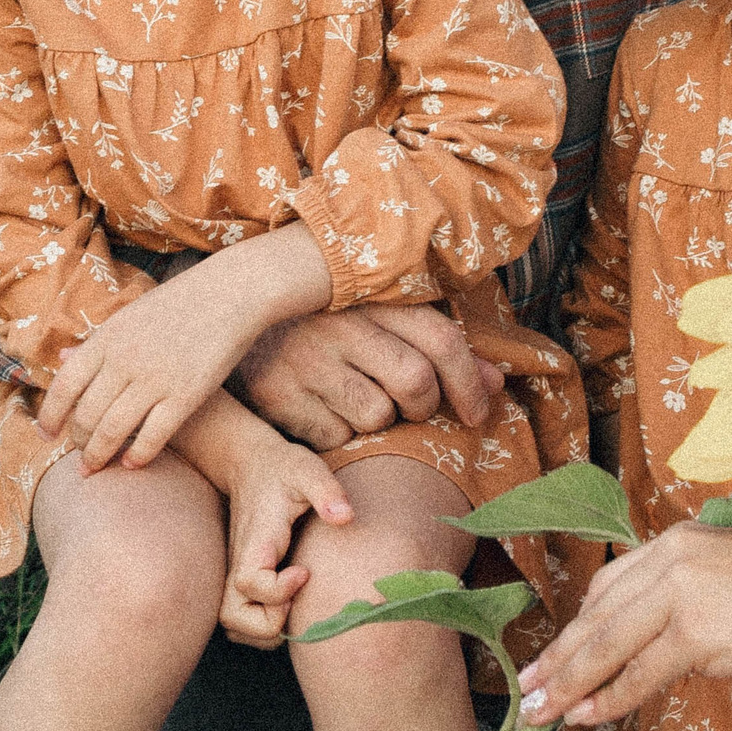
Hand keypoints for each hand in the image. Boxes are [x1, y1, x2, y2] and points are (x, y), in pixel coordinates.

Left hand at [40, 225, 331, 471]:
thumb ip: (98, 342)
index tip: (46, 435)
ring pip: (112, 431)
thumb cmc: (180, 302)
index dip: (49, 417)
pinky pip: (153, 436)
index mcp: (107, 338)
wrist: (232, 291)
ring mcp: (155, 379)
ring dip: (99, 456)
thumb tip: (62, 358)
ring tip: (95, 467)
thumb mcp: (130, 314)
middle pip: (85, 415)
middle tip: (77, 455)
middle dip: (76, 442)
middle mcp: (125, 360)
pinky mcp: (186, 395)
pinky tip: (133, 463)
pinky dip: (139, 455)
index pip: (63, 387)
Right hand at [220, 440, 353, 649]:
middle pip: (232, 616)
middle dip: (267, 622)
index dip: (279, 589)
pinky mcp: (241, 578)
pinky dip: (261, 626)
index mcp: (255, 542)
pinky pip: (240, 620)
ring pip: (234, 624)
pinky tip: (289, 604)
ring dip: (264, 629)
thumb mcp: (308, 470)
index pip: (250, 583)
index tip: (305, 571)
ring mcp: (236, 573)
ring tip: (296, 605)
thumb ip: (327, 491)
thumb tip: (345, 517)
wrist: (251, 463)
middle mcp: (239, 563)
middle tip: (298, 598)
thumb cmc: (283, 468)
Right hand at [233, 305, 506, 448]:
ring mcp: (305, 359)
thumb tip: (496, 381)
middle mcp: (338, 323)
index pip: (440, 339)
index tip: (479, 411)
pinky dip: (342, 434)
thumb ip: (438, 345)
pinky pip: (335, 435)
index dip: (469, 382)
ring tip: (360, 398)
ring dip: (382, 420)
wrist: (235, 319)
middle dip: (427, 407)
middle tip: (416, 407)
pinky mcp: (275, 393)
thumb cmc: (330, 321)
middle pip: (414, 382)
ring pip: (377, 416)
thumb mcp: (381, 316)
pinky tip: (326, 408)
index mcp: (371, 294)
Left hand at [517, 522, 731, 728]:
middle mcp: (672, 557)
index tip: (551, 654)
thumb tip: (635, 642)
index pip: (608, 584)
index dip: (576, 624)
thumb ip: (677, 595)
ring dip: (569, 682)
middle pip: (598, 614)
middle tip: (526, 687)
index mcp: (676, 540)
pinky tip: (585, 715)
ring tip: (540, 711)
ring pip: (608, 644)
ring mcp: (683, 592)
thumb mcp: (721, 578)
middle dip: (558, 656)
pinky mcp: (697, 630)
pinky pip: (640, 673)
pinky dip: (608, 697)